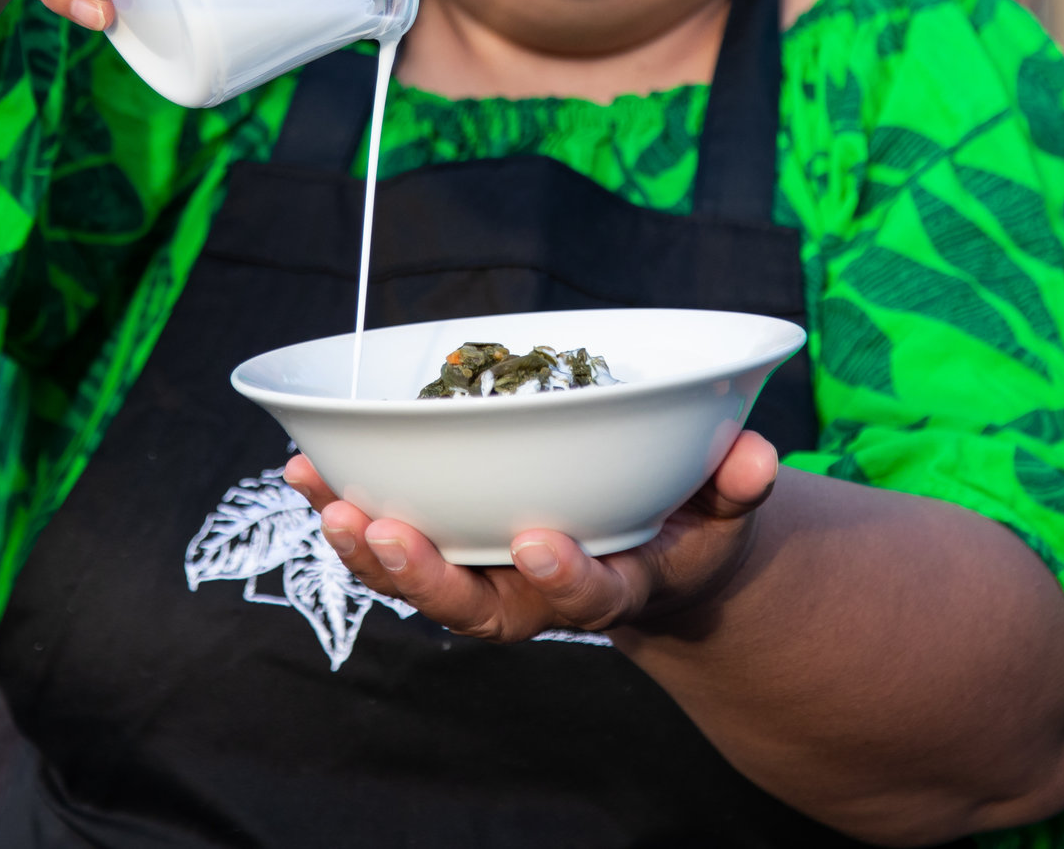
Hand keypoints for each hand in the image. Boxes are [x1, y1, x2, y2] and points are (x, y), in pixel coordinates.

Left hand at [282, 431, 781, 641]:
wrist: (650, 553)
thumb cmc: (688, 519)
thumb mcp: (725, 506)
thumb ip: (739, 482)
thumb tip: (759, 456)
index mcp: (612, 586)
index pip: (585, 598)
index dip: (562, 577)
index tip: (540, 539)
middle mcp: (537, 595)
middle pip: (476, 607)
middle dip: (427, 576)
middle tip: (384, 533)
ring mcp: (486, 575)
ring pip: (419, 581)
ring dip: (366, 547)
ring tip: (326, 503)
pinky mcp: (448, 547)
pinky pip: (388, 537)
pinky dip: (344, 507)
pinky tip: (303, 470)